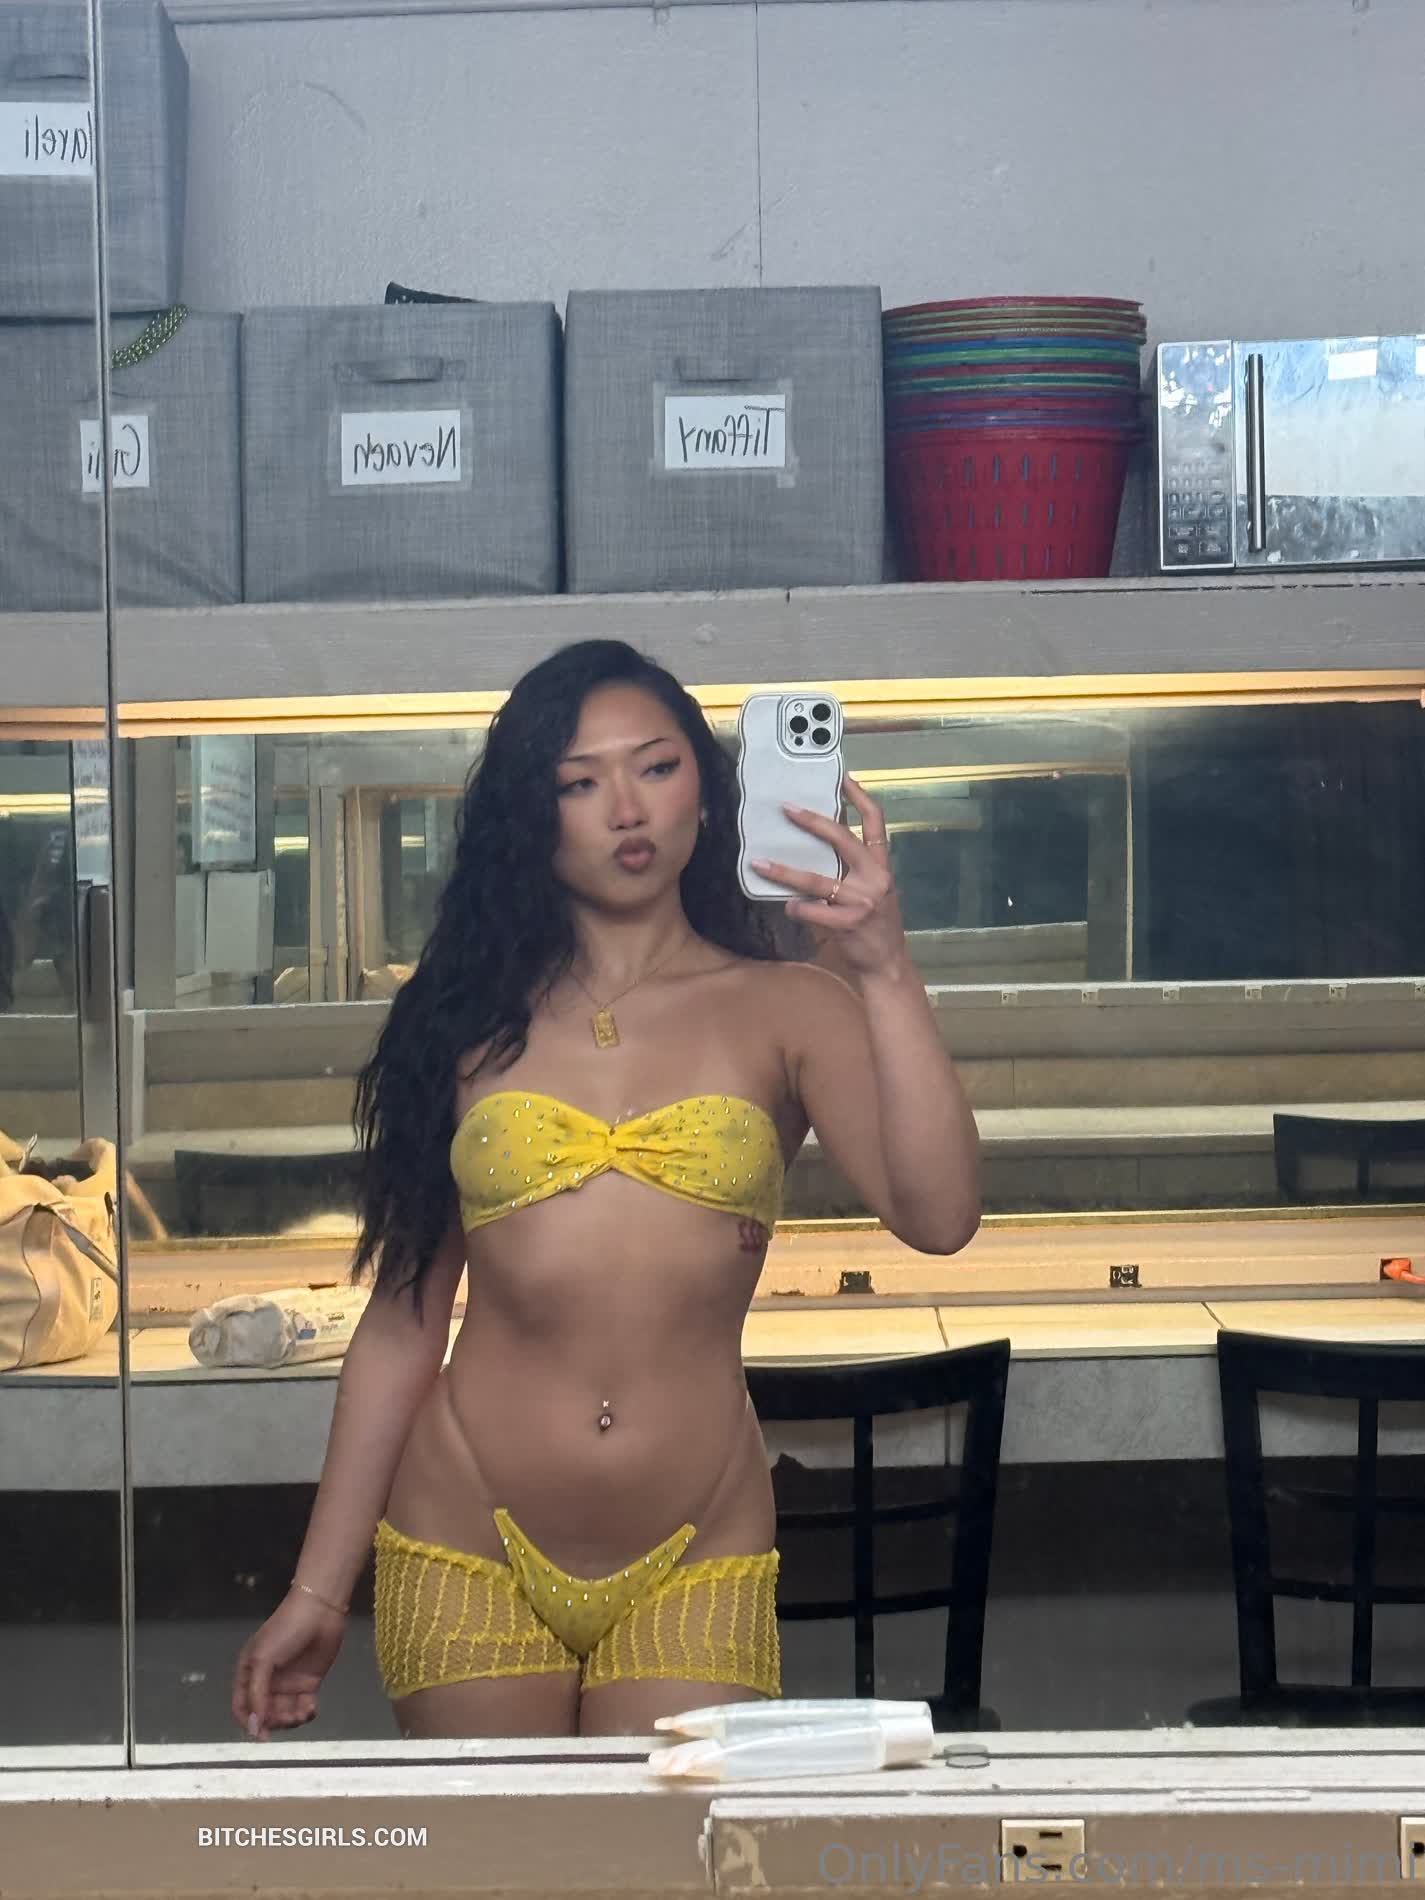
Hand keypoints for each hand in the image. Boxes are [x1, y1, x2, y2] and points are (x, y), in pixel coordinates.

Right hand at [232, 1589, 345, 1739]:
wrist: (320, 1610)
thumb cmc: (286, 1630)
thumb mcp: (263, 1659)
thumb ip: (257, 1693)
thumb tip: (254, 1725)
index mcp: (249, 1673)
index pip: (242, 1707)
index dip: (249, 1723)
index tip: (262, 1734)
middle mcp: (266, 1682)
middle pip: (265, 1714)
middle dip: (275, 1722)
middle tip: (288, 1718)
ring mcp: (288, 1683)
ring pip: (284, 1714)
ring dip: (291, 1720)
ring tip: (303, 1713)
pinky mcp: (308, 1683)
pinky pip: (302, 1707)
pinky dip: (306, 1713)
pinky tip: (311, 1707)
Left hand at [749, 775, 908, 979]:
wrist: (888, 962)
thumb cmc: (876, 924)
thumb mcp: (873, 889)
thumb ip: (855, 868)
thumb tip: (820, 843)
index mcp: (882, 865)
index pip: (876, 823)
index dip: (860, 797)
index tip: (842, 778)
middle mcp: (876, 878)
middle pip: (843, 840)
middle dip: (813, 822)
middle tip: (787, 809)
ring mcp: (863, 901)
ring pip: (817, 880)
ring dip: (785, 871)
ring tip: (760, 863)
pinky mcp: (849, 923)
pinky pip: (813, 911)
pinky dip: (796, 908)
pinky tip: (786, 906)